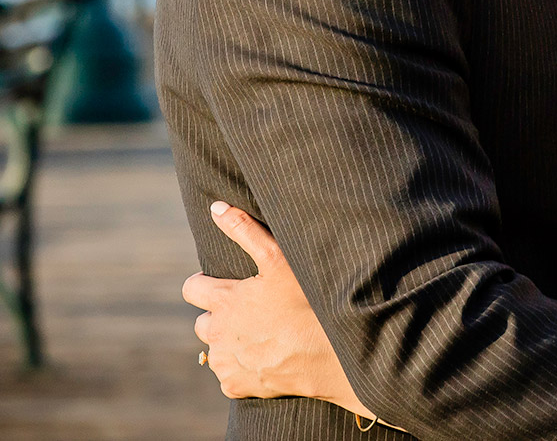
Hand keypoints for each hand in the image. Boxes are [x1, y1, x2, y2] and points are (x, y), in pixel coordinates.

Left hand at [182, 202, 372, 419]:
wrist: (329, 354)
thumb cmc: (307, 301)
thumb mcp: (279, 260)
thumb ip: (244, 231)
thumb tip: (216, 207)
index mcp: (223, 300)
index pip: (191, 288)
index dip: (205, 284)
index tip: (226, 286)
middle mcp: (216, 333)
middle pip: (202, 322)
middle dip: (220, 315)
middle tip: (252, 312)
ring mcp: (225, 362)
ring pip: (214, 350)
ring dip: (230, 342)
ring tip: (262, 335)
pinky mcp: (235, 385)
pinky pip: (228, 376)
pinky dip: (241, 368)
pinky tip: (266, 358)